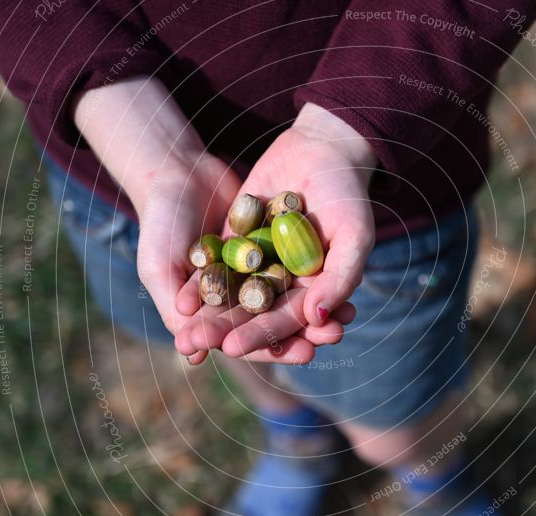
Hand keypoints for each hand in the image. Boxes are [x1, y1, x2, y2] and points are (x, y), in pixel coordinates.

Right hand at [74, 79, 350, 363]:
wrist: (174, 168)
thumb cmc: (159, 224)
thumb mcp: (159, 267)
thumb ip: (172, 309)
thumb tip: (191, 358)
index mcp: (211, 309)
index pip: (248, 337)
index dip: (277, 347)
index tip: (307, 354)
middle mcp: (237, 294)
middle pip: (277, 319)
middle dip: (307, 331)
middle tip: (336, 335)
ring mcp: (257, 268)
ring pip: (293, 295)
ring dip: (320, 306)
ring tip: (348, 314)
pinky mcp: (272, 244)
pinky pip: (300, 262)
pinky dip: (322, 272)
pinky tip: (344, 277)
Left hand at [176, 102, 376, 358]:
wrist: (322, 147)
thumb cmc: (348, 195)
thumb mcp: (354, 235)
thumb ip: (341, 279)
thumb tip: (317, 319)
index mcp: (314, 292)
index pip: (287, 322)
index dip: (263, 336)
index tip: (235, 348)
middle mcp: (284, 285)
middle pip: (254, 315)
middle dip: (228, 332)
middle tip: (200, 346)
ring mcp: (258, 265)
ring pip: (232, 298)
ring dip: (211, 318)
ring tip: (188, 335)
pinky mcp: (236, 243)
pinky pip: (216, 268)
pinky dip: (200, 284)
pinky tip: (181, 300)